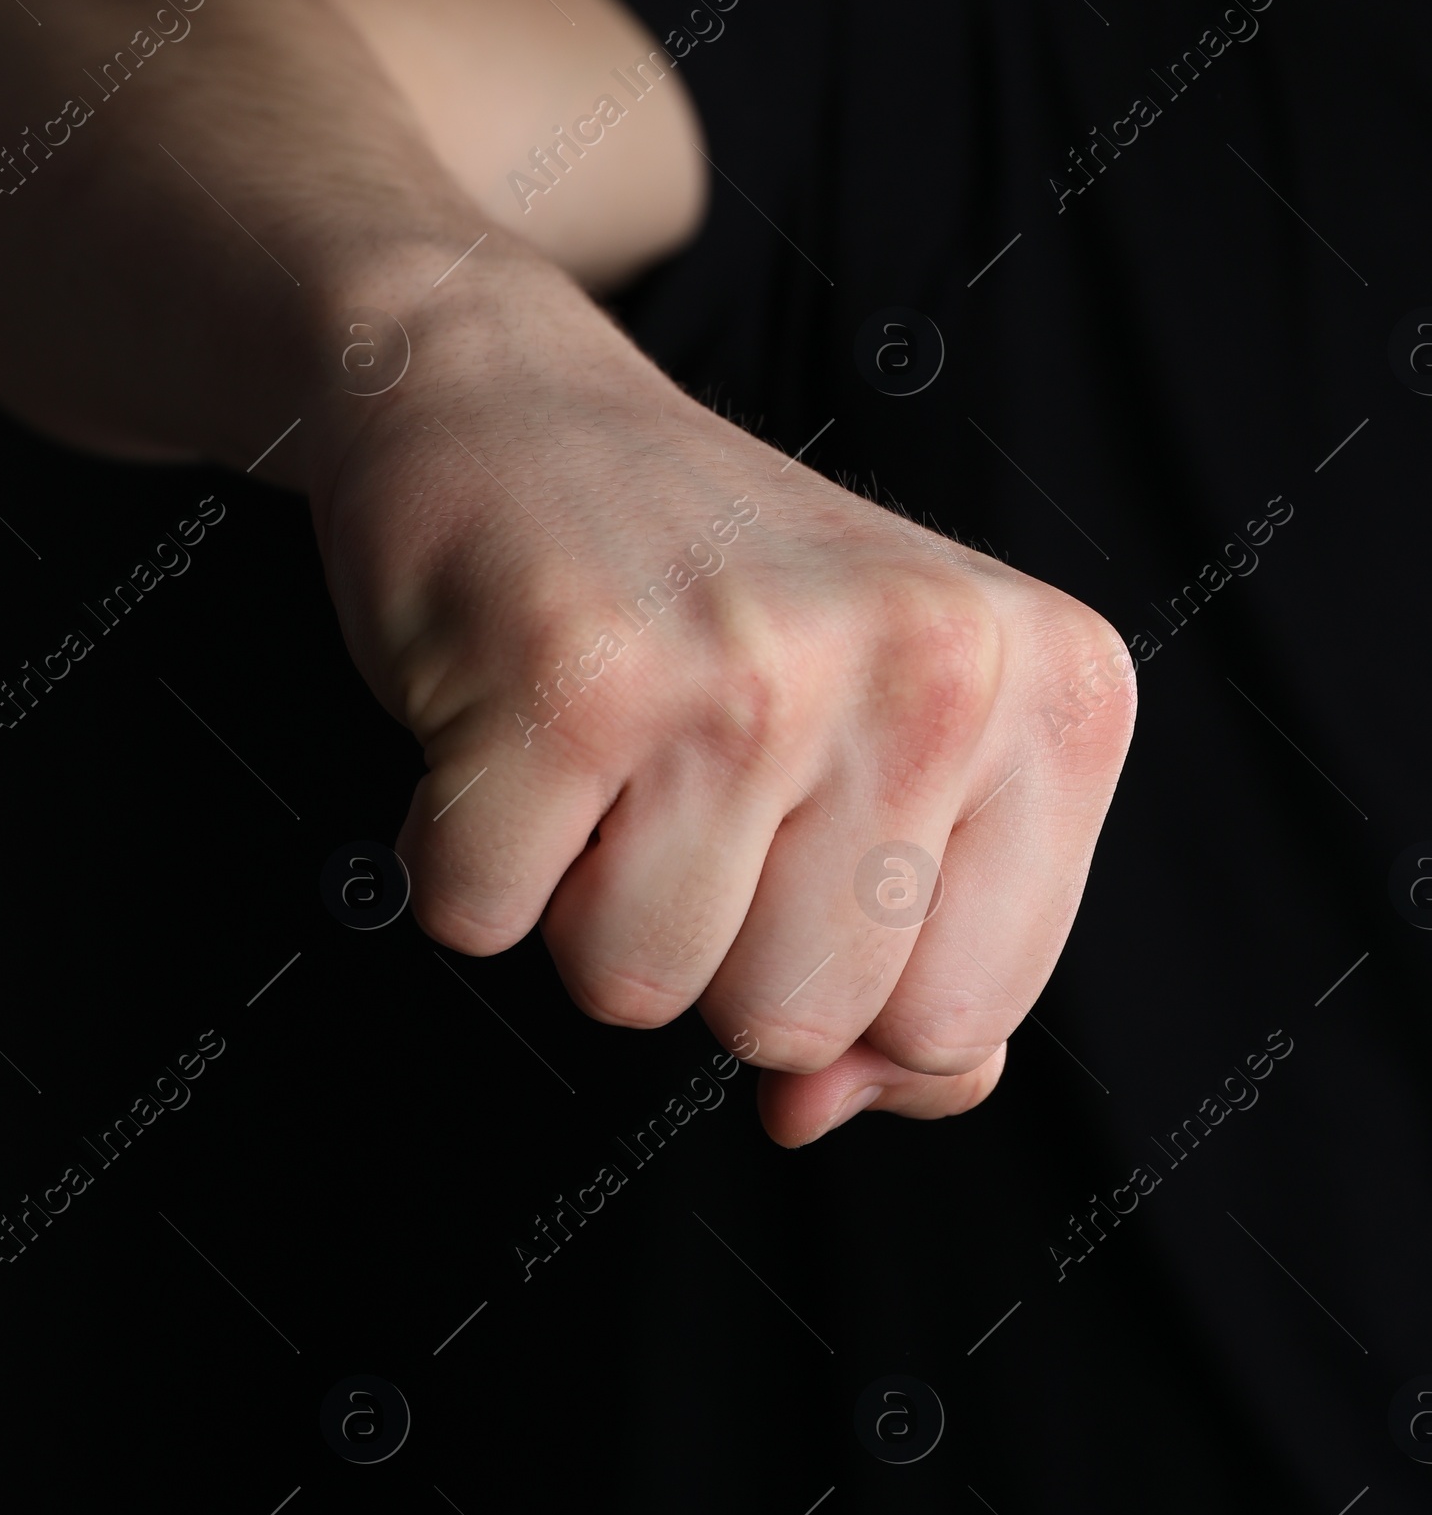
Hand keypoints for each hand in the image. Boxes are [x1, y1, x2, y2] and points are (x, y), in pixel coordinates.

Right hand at [308, 261, 1135, 1145]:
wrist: (514, 402)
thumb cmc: (713, 604)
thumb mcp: (890, 753)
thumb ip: (921, 957)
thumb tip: (820, 1112)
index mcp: (1053, 690)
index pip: (962, 1021)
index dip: (844, 978)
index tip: (790, 837)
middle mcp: (932, 666)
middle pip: (797, 1022)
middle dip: (705, 939)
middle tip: (678, 770)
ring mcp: (752, 667)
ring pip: (637, 991)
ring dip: (580, 898)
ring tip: (600, 744)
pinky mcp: (571, 677)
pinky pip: (483, 924)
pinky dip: (460, 852)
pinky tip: (501, 721)